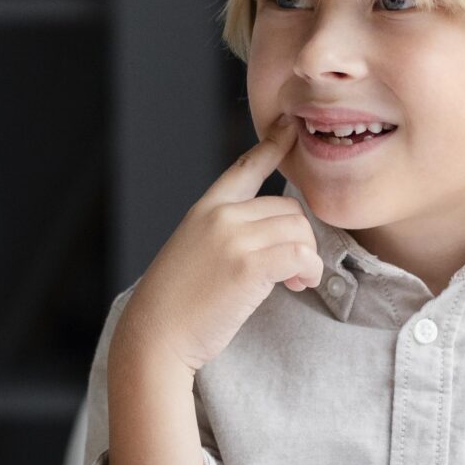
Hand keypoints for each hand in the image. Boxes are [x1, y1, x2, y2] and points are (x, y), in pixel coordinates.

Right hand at [114, 124, 321, 380]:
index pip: (245, 168)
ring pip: (300, 229)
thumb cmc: (175, 304)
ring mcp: (234, 238)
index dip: (271, 145)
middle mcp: (221, 216)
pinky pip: (301, 254)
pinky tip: (297, 284)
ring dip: (307, 257)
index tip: (289, 129)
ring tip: (293, 281)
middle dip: (300, 237)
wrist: (155, 335)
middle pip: (289, 207)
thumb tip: (270, 237)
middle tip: (292, 270)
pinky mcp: (249, 264)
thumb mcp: (192, 251)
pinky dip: (309, 270)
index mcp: (205, 209)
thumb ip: (224, 234)